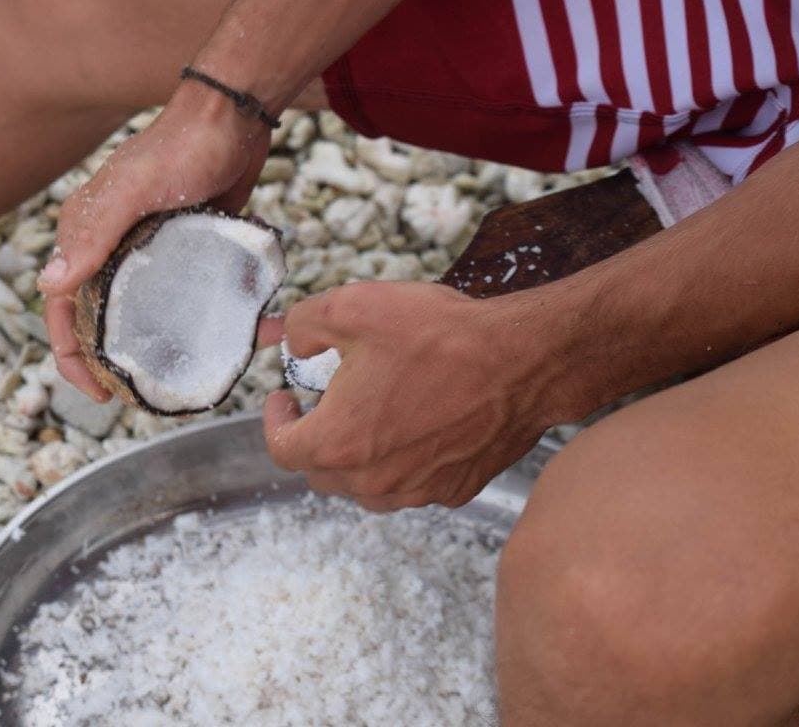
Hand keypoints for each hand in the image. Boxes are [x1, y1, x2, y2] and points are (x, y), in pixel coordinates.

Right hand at [38, 84, 271, 401]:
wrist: (235, 115)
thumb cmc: (182, 147)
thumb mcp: (134, 191)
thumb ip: (93, 235)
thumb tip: (49, 286)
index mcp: (84, 231)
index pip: (62, 307)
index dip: (71, 356)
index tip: (100, 393)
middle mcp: (109, 243)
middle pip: (99, 315)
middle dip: (111, 359)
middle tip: (141, 394)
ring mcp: (148, 246)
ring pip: (142, 307)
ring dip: (155, 341)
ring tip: (181, 372)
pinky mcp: (186, 244)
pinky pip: (183, 289)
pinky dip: (196, 314)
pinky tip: (224, 335)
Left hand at [264, 281, 576, 510]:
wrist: (523, 362)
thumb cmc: (441, 336)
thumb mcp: (356, 307)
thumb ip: (305, 324)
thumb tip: (290, 339)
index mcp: (339, 442)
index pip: (282, 448)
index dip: (275, 419)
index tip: (285, 397)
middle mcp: (374, 480)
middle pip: (320, 473)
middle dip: (314, 437)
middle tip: (327, 401)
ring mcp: (417, 491)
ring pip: (365, 487)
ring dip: (356, 458)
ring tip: (371, 415)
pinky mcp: (454, 491)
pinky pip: (412, 486)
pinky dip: (402, 463)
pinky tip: (416, 424)